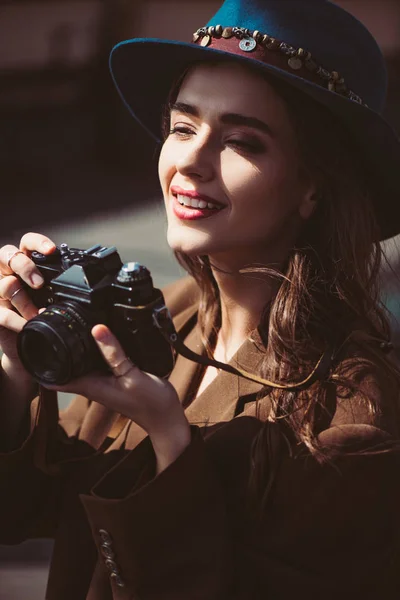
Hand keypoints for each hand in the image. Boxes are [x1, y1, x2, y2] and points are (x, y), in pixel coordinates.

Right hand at [0, 232, 55, 371]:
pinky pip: (2, 313)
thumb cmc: (41, 315)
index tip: (51, 250)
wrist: (28, 344)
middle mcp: (8, 273)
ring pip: (7, 285)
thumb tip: (82, 285)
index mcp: (24, 265)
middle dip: (25, 267)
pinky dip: (17, 320)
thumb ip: (58, 288)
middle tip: (39, 283)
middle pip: (8, 255)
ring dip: (26, 302)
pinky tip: (27, 325)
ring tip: (37, 313)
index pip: (26, 243)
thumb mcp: (52, 299)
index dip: (37, 242)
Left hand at [43, 324, 190, 470]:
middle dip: (53, 347)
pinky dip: (92, 349)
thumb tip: (96, 328)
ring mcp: (103, 381)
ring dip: (72, 347)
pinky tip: (97, 336)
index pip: (54, 377)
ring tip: (67, 324)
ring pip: (79, 362)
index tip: (34, 340)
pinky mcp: (114, 377)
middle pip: (64, 365)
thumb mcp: (132, 374)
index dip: (40, 361)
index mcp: (91, 385)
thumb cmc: (151, 402)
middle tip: (49, 321)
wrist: (167, 418)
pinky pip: (96, 361)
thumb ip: (115, 353)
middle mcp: (93, 384)